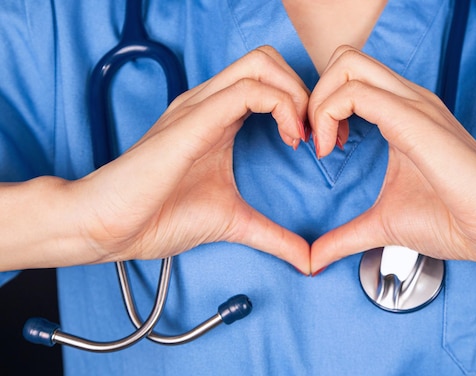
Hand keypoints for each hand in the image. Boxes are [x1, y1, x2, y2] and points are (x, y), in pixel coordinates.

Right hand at [75, 46, 311, 272]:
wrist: (108, 226)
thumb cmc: (157, 217)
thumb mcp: (233, 223)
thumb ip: (274, 237)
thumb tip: (308, 261)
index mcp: (217, 119)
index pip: (268, 82)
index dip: (301, 104)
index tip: (314, 144)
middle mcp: (208, 104)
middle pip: (268, 61)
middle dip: (303, 90)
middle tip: (312, 134)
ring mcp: (199, 107)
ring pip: (261, 65)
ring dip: (295, 94)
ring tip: (301, 136)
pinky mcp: (193, 121)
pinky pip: (247, 90)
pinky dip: (282, 106)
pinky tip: (289, 140)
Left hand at [308, 46, 475, 273]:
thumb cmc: (455, 221)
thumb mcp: (383, 224)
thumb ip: (345, 236)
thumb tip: (313, 260)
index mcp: (403, 114)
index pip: (348, 80)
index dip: (321, 109)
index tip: (320, 150)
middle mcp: (408, 100)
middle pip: (344, 60)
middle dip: (313, 96)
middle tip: (314, 140)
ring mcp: (413, 105)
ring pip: (346, 65)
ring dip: (318, 103)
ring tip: (323, 147)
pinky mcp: (415, 120)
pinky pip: (356, 92)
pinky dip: (328, 114)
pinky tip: (332, 151)